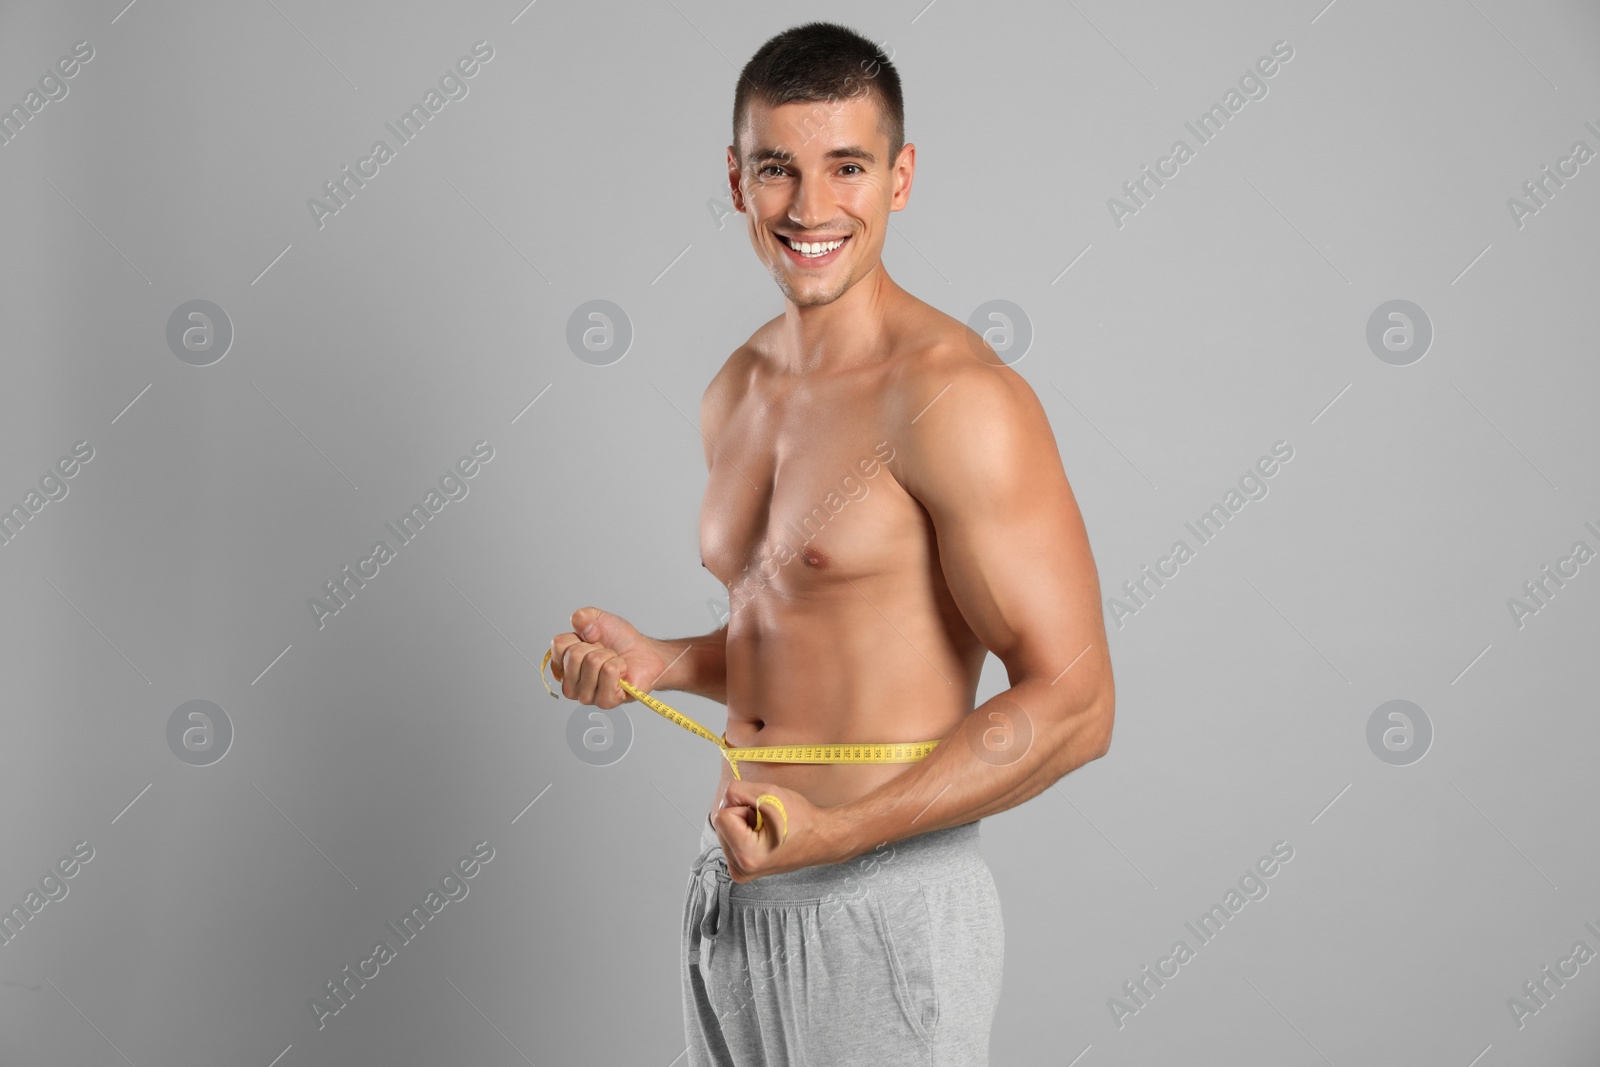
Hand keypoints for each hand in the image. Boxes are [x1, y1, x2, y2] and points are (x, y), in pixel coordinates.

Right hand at [548, 606, 666, 709]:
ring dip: (609, 656)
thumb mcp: (598, 619)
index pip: (559, 645)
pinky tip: (622, 672)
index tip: (590, 641)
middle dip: (595, 647)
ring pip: (592, 662)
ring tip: (614, 662)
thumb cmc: (620, 641)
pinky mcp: (605, 701)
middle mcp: (571, 685)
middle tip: (605, 652)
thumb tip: (580, 625)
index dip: (578, 636)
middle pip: (573, 655)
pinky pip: (608, 671)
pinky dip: (619, 664)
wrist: (645, 653)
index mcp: (563, 667)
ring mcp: (587, 696)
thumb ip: (581, 616)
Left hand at [712, 780, 839, 881]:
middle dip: (742, 815)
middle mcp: (740, 869)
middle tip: (768, 822)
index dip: (744, 808)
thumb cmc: (801, 820)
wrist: (820, 839)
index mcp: (747, 856)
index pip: (722, 816)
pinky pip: (730, 839)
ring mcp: (741, 871)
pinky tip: (763, 837)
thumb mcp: (768, 794)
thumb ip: (736, 790)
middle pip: (721, 824)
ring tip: (767, 830)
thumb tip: (723, 797)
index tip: (764, 816)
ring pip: (725, 830)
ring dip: (743, 823)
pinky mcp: (742, 869)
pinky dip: (744, 833)